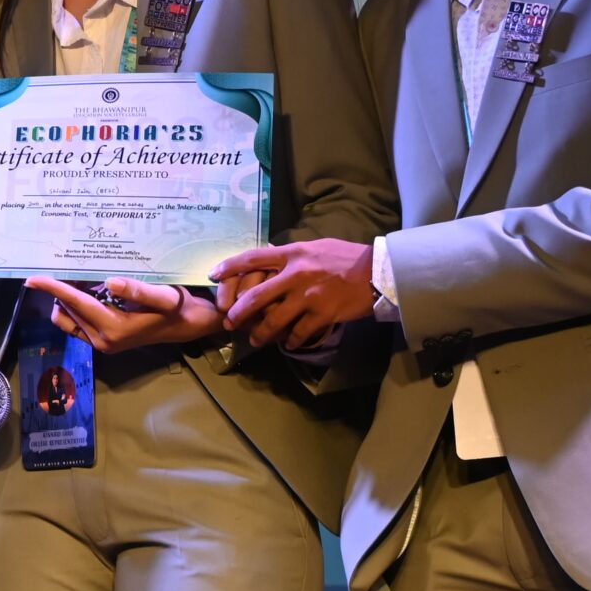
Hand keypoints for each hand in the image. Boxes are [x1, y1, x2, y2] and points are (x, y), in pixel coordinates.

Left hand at [26, 274, 222, 353]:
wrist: (187, 325)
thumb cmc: (177, 307)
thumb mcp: (164, 295)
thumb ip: (138, 290)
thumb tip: (109, 281)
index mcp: (113, 328)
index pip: (75, 303)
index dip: (53, 289)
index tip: (32, 278)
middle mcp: (103, 340)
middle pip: (68, 310)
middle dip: (62, 289)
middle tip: (67, 265)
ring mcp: (102, 344)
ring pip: (68, 318)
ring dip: (68, 299)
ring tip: (80, 277)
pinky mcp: (103, 343)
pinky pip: (76, 324)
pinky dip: (75, 308)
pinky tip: (88, 291)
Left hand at [212, 238, 376, 351]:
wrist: (377, 271)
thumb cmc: (347, 257)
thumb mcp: (316, 247)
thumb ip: (293, 254)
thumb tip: (272, 258)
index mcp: (294, 253)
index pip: (254, 258)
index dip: (230, 266)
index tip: (213, 274)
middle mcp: (297, 274)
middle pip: (257, 295)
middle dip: (239, 311)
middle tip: (229, 321)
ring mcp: (309, 295)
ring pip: (275, 319)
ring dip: (262, 333)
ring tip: (255, 340)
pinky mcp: (322, 313)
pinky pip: (299, 332)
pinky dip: (291, 340)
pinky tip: (288, 343)